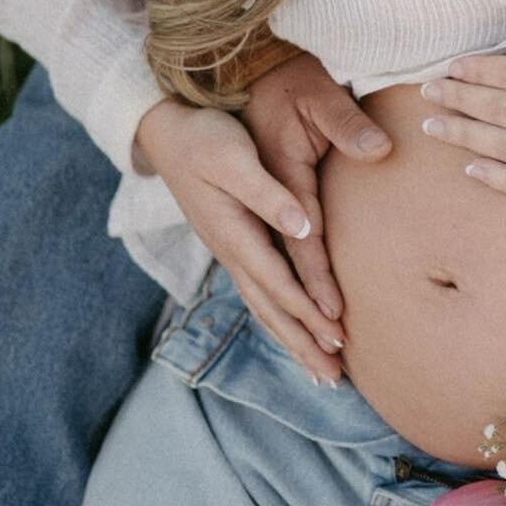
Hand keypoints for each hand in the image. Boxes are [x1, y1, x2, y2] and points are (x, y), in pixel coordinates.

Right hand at [135, 56, 391, 381]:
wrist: (168, 128)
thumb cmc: (205, 137)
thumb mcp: (235, 158)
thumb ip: (269, 194)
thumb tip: (303, 228)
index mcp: (234, 233)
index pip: (278, 284)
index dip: (308, 313)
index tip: (338, 338)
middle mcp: (230, 250)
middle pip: (271, 308)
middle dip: (302, 343)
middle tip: (333, 377)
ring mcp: (229, 249)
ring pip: (263, 305)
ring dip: (291, 338)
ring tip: (319, 368)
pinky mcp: (233, 241)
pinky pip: (258, 290)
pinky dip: (277, 316)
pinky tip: (290, 329)